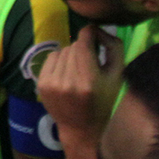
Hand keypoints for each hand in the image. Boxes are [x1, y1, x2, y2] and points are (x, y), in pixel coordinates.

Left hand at [37, 25, 124, 153]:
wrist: (81, 128)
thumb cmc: (104, 102)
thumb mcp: (117, 77)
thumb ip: (113, 49)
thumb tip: (98, 29)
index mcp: (88, 81)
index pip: (83, 44)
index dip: (89, 32)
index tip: (93, 30)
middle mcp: (67, 82)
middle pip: (73, 47)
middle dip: (83, 49)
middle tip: (89, 60)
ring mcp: (52, 84)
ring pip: (61, 51)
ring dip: (70, 55)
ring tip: (78, 70)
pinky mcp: (41, 85)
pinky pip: (50, 58)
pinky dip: (59, 61)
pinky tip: (66, 73)